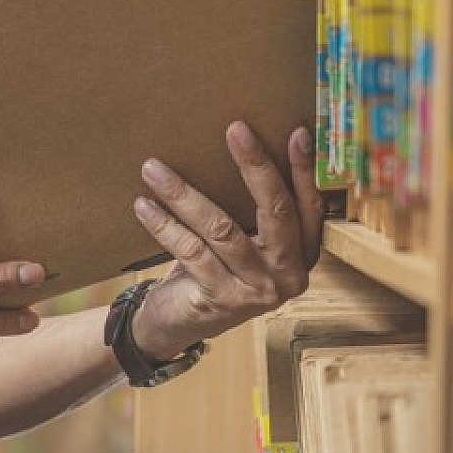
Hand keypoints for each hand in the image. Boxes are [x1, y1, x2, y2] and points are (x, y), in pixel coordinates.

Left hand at [129, 122, 322, 360]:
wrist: (180, 323)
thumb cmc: (215, 268)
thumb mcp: (243, 240)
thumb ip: (253, 209)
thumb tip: (241, 144)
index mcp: (303, 254)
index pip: (308, 205)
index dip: (304, 169)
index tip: (296, 131)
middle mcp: (288, 274)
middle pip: (275, 211)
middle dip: (255, 165)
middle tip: (236, 129)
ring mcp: (257, 290)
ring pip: (221, 229)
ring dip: (184, 193)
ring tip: (153, 168)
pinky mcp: (222, 299)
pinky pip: (190, 251)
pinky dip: (164, 224)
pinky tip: (144, 204)